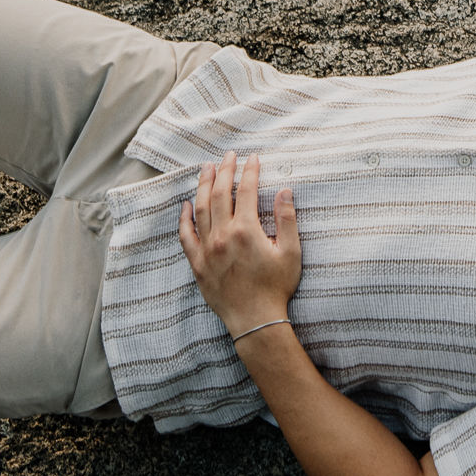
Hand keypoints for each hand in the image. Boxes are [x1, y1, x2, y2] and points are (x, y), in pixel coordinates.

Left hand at [177, 155, 299, 333]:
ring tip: (206, 169)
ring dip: (203, 186)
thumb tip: (284, 191)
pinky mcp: (197, 264)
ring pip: (200, 209)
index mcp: (245, 230)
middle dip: (224, 171)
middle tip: (228, 156)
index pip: (245, 191)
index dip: (250, 171)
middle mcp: (222, 235)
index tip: (253, 158)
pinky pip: (186, 236)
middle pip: (219, 194)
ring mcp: (207, 249)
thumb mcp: (290, 252)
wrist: (255, 320)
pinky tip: (186, 205)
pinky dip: (184, 219)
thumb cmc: (276, 287)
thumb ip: (287, 219)